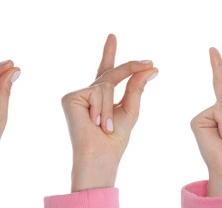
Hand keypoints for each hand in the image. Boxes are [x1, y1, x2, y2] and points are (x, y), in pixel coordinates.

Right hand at [62, 34, 157, 191]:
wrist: (100, 156)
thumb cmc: (114, 140)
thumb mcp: (130, 110)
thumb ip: (136, 88)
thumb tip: (151, 68)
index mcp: (101, 97)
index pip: (106, 72)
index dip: (109, 53)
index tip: (112, 36)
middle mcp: (88, 94)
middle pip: (111, 73)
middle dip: (130, 68)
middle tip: (150, 63)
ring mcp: (78, 95)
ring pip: (105, 84)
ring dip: (110, 108)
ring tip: (104, 127)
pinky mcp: (70, 98)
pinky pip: (97, 92)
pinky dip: (101, 109)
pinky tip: (94, 123)